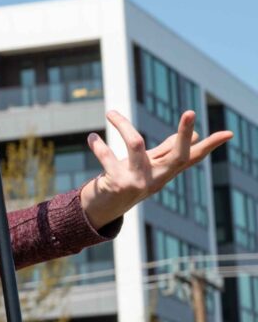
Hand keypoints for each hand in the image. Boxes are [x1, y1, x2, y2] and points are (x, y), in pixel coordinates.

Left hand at [80, 110, 232, 228]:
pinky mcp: (118, 184)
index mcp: (166, 172)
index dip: (211, 146)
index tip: (229, 133)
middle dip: (183, 133)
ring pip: (136, 145)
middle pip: (178, 156)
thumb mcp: (148, 165)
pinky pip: (108, 157)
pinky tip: (92, 138)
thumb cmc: (126, 180)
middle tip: (191, 111)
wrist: (101, 209)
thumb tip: (194, 134)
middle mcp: (156, 179)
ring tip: (111, 113)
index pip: (193, 158)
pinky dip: (98, 145)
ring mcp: (138, 182)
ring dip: (123, 126)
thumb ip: (166, 151)